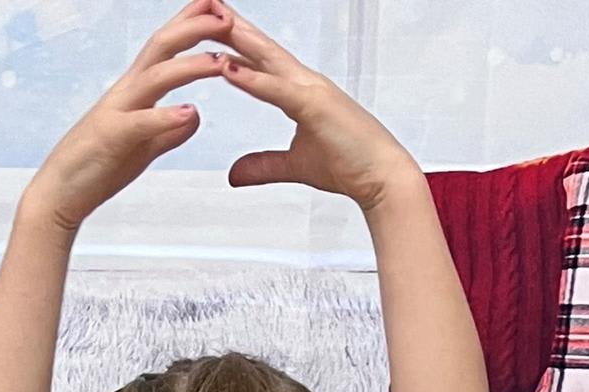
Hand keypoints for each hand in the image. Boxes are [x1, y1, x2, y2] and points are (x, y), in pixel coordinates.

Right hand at [23, 5, 232, 232]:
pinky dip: (166, 117)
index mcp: (135, 90)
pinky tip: (189, 113)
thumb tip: (194, 116)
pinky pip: (141, 124)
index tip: (220, 8)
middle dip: (194, 27)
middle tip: (227, 16)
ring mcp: (117, 113)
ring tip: (220, 61)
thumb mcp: (143, 147)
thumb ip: (169, 130)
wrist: (59, 193)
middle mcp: (126, 92)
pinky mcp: (111, 140)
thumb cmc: (95, 167)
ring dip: (190, 66)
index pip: (166, 47)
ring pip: (155, 78)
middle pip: (162, 47)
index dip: (192, 23)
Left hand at [220, 12, 417, 211]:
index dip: (236, 42)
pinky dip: (252, 79)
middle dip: (233, 25)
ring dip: (237, 39)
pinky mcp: (314, 107)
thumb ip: (264, 166)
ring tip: (211, 21)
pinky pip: (277, 90)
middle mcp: (305, 82)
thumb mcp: (295, 166)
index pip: (262, 60)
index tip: (211, 26)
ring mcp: (311, 90)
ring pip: (267, 59)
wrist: (383, 177)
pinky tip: (227, 68)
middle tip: (205, 4)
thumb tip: (234, 174)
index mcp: (300, 91)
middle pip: (261, 49)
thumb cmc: (349, 164)